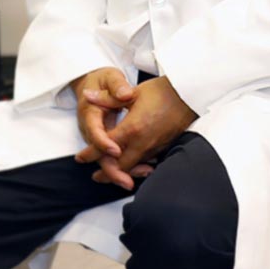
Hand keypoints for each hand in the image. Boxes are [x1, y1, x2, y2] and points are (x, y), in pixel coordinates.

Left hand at [75, 75, 195, 189]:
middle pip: (119, 166)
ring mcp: (154, 147)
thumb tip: (88, 95)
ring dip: (121, 172)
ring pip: (133, 167)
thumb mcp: (132, 93)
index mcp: (132, 128)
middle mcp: (142, 142)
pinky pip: (145, 163)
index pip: (105, 147)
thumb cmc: (161, 91)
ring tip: (111, 175)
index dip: (90, 154)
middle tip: (96, 176)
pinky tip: (132, 168)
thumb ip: (107, 98)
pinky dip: (135, 167)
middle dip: (106, 173)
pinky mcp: (163, 148)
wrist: (189, 95)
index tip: (80, 158)